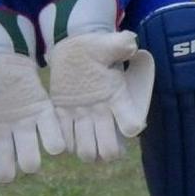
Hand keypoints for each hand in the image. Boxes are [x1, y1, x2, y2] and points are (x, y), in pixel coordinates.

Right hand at [0, 10, 64, 182]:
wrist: (9, 66)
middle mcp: (3, 137)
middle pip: (4, 168)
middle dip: (5, 171)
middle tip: (6, 173)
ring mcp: (24, 130)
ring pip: (29, 160)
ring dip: (30, 162)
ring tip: (30, 164)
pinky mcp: (44, 118)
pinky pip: (51, 136)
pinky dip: (54, 142)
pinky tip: (56, 147)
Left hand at [38, 0, 154, 163]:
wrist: (74, 50)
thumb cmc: (95, 48)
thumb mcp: (108, 44)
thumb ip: (121, 44)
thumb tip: (131, 44)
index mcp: (117, 97)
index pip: (130, 122)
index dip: (131, 127)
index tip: (130, 126)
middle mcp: (102, 113)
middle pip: (109, 147)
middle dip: (106, 151)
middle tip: (101, 148)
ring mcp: (83, 117)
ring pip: (88, 150)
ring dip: (86, 151)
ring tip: (82, 143)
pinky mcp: (63, 117)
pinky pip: (66, 140)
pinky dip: (66, 143)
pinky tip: (64, 135)